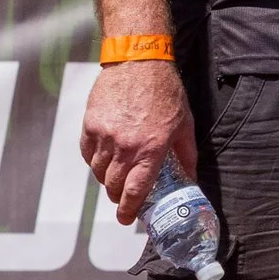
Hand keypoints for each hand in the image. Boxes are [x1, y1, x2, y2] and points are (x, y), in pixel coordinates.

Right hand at [80, 58, 196, 220]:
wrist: (138, 60)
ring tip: (115, 176)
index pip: (136, 190)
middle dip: (117, 196)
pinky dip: (94, 161)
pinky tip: (103, 159)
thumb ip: (187, 155)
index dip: (129, 210)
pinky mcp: (90, 124)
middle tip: (123, 197)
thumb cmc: (165, 91)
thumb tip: (190, 179)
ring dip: (106, 179)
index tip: (126, 219)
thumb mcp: (185, 124)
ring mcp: (105, 135)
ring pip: (99, 171)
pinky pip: (88, 153)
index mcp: (152, 149)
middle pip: (113, 185)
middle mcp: (126, 146)